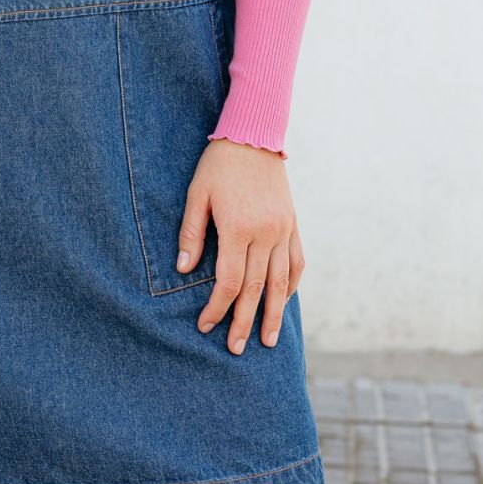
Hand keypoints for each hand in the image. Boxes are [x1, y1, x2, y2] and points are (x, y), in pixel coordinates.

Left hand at [176, 137, 303, 354]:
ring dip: (274, 313)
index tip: (206, 326)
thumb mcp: (197, 194)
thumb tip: (185, 269)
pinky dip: (291, 285)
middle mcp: (265, 233)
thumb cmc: (218, 165)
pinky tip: (283, 301)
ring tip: (268, 340)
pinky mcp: (293, 223)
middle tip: (237, 348)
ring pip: (281, 281)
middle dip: (245, 322)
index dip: (217, 308)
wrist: (254, 135)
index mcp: (238, 228)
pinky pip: (297, 261)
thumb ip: (192, 233)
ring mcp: (283, 229)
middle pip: (256, 289)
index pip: (229, 282)